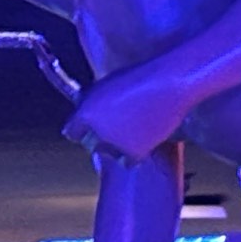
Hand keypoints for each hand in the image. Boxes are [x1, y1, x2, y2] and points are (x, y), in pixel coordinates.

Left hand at [63, 68, 184, 162]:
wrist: (169, 85)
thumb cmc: (141, 79)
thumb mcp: (106, 85)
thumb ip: (92, 102)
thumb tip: (85, 112)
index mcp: (84, 112)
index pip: (71, 132)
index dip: (80, 130)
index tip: (87, 129)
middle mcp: (95, 130)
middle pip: (89, 144)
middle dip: (98, 138)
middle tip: (115, 129)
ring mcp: (113, 143)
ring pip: (108, 154)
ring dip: (116, 147)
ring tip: (132, 130)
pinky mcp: (132, 154)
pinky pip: (126, 162)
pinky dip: (132, 155)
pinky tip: (142, 141)